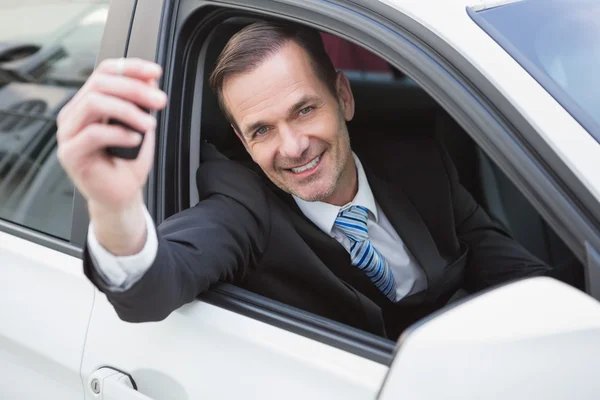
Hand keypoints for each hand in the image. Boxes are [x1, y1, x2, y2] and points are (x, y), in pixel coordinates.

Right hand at [56, 58, 166, 254]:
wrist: (120, 195)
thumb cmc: (127, 162)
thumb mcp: (141, 126)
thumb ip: (142, 104)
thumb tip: (150, 79)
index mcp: (89, 103)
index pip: (105, 72)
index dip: (131, 68)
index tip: (155, 72)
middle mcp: (75, 114)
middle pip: (100, 84)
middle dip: (134, 89)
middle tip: (159, 101)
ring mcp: (69, 133)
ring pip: (94, 103)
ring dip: (128, 110)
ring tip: (148, 125)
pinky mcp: (70, 153)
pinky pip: (93, 134)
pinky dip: (119, 133)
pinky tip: (135, 140)